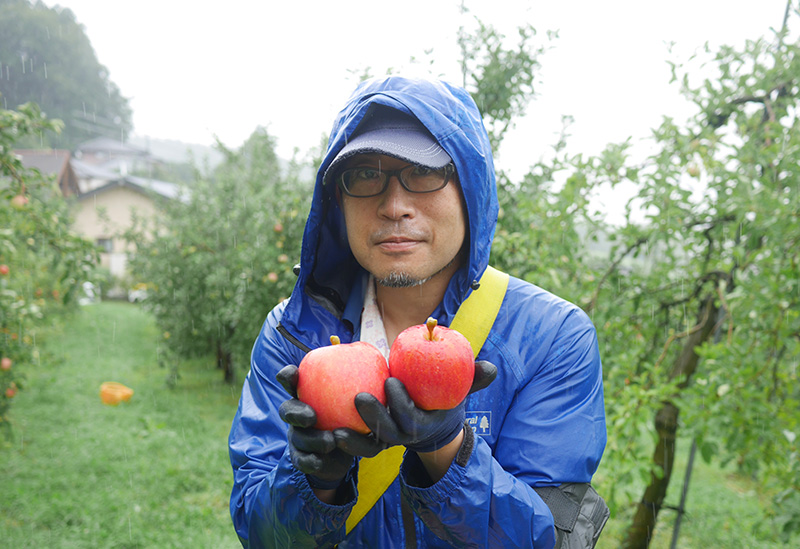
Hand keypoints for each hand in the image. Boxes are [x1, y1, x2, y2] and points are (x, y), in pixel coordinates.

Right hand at [276, 365, 383, 488]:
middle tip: (312, 416)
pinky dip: (311, 460)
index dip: (288, 376)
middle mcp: (298, 414)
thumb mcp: (358, 400)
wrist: (343, 451)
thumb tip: (378, 364)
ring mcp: (298, 436)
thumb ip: (363, 383)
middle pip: (288, 410)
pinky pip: (304, 460)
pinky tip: (321, 460)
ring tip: (330, 441)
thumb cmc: (352, 416)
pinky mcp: (302, 458)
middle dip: (296, 411)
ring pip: (299, 437)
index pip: (292, 381)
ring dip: (313, 439)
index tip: (294, 373)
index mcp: (307, 395)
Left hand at [339, 360, 496, 453]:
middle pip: (387, 432)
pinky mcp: (369, 437)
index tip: (391, 380)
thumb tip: (490, 368)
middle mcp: (402, 436)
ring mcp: (385, 439)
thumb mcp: (458, 387)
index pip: (411, 417)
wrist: (429, 419)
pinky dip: (340, 438)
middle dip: (374, 418)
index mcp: (422, 424)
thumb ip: (472, 378)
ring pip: (368, 444)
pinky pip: (354, 441)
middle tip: (359, 397)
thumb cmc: (442, 396)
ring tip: (334, 427)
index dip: (401, 403)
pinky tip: (324, 423)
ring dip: (352, 439)